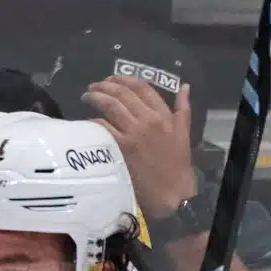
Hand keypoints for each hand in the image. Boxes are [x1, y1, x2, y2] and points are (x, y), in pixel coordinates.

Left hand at [80, 78, 197, 222]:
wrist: (171, 192)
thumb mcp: (184, 133)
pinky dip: (93, 121)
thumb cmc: (177, 164)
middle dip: (104, 86)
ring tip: (86, 96)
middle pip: (122, 93)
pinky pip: (102, 127)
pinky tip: (86, 120)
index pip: (141, 87)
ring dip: (95, 98)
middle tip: (93, 87)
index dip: (124, 79)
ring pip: (110, 106)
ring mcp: (133, 133)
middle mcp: (147, 119)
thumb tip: (185, 86)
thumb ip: (182, 108)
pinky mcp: (121, 148)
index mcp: (163, 114)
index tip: (112, 80)